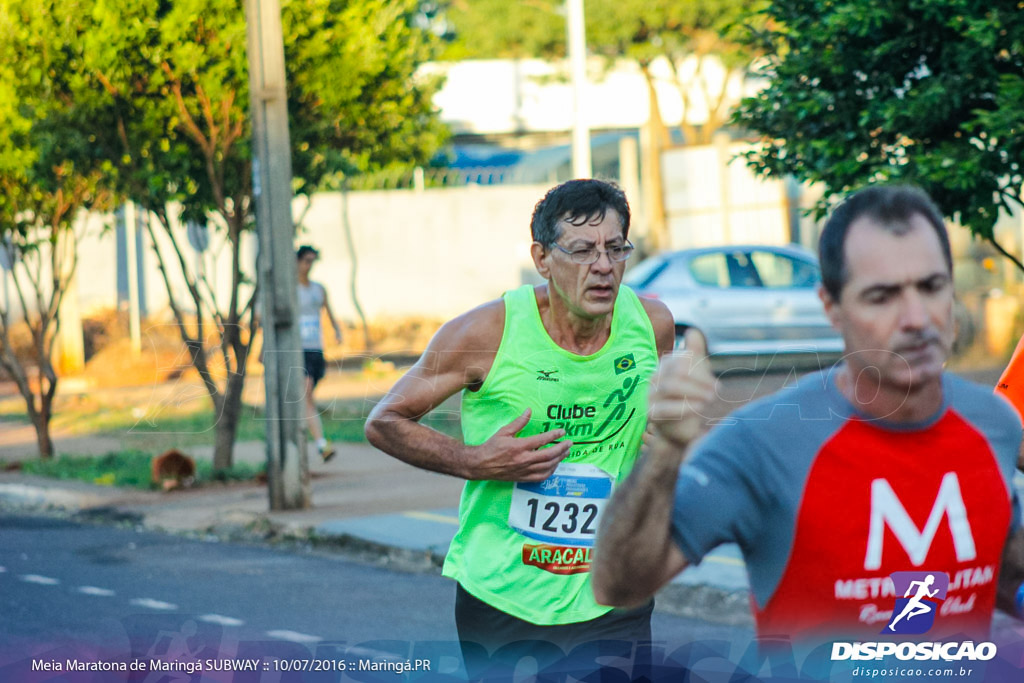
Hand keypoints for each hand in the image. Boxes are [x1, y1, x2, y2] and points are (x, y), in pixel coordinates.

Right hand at [462, 409, 571, 481]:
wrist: (481, 465)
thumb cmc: (492, 447)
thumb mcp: (504, 431)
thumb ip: (518, 422)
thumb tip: (529, 411)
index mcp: (518, 446)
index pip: (541, 440)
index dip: (553, 435)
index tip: (562, 431)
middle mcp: (523, 459)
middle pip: (548, 455)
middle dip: (561, 449)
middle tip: (569, 443)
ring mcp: (524, 470)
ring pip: (547, 467)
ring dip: (559, 459)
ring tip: (565, 452)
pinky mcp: (523, 478)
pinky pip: (541, 476)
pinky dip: (551, 471)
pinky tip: (555, 465)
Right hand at [648, 329, 714, 448]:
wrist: (680, 431)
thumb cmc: (690, 400)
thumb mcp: (696, 376)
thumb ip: (695, 354)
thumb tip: (693, 331)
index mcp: (665, 366)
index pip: (682, 359)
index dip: (700, 370)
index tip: (716, 385)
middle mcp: (654, 378)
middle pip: (677, 371)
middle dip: (699, 381)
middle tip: (715, 392)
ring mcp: (650, 395)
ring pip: (670, 386)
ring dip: (694, 392)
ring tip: (709, 400)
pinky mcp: (650, 413)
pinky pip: (665, 408)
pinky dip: (684, 407)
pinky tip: (699, 408)